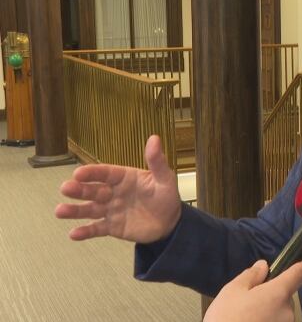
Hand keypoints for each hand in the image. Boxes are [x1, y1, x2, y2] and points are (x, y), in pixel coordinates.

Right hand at [55, 135, 182, 243]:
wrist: (170, 222)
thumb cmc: (166, 196)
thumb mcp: (165, 178)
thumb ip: (157, 161)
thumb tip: (154, 138)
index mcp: (123, 177)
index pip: (105, 173)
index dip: (92, 173)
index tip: (78, 173)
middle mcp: (113, 192)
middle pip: (93, 190)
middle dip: (78, 189)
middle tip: (65, 188)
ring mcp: (111, 210)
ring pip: (90, 209)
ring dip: (75, 210)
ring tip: (60, 211)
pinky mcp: (112, 226)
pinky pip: (97, 228)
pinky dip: (85, 231)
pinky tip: (73, 234)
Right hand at [204, 260, 301, 321]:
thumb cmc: (226, 318)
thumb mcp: (232, 291)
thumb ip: (251, 276)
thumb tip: (264, 266)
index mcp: (278, 294)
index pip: (299, 273)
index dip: (301, 266)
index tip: (301, 263)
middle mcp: (288, 311)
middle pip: (285, 295)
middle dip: (272, 294)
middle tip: (250, 299)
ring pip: (280, 312)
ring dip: (269, 310)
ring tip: (247, 317)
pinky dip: (267, 321)